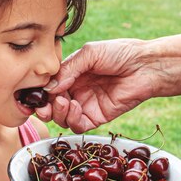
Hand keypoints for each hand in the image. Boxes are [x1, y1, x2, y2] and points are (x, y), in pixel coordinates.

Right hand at [37, 39, 158, 133]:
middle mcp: (76, 90)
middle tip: (44, 105)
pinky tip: (77, 107)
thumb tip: (49, 87)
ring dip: (58, 113)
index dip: (40, 93)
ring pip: (62, 118)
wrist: (145, 66)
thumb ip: (68, 69)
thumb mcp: (90, 54)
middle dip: (45, 107)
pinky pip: (78, 126)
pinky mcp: (97, 117)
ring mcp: (86, 105)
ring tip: (64, 102)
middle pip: (51, 105)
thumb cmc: (120, 53)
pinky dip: (73, 120)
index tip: (35, 94)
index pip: (49, 87)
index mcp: (71, 74)